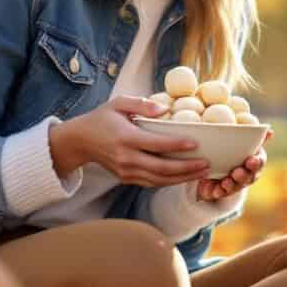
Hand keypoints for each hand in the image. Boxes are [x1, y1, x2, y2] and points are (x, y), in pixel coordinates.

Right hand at [49, 96, 210, 187]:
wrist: (80, 141)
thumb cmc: (102, 118)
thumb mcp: (118, 103)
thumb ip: (142, 104)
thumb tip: (166, 109)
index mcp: (126, 138)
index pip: (156, 144)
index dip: (177, 145)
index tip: (195, 143)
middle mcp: (126, 158)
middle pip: (161, 168)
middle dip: (186, 168)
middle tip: (207, 164)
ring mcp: (126, 171)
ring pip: (159, 180)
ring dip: (182, 178)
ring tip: (202, 173)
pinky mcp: (126, 178)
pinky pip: (152, 183)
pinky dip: (170, 182)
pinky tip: (185, 177)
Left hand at [195, 129, 271, 201]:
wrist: (210, 157)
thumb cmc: (229, 143)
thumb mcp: (238, 135)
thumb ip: (251, 132)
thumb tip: (270, 132)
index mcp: (254, 159)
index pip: (259, 162)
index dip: (256, 162)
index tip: (251, 160)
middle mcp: (247, 174)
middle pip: (249, 177)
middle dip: (243, 176)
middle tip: (237, 173)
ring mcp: (235, 184)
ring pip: (236, 187)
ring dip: (231, 185)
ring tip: (225, 182)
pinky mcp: (222, 190)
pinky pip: (221, 193)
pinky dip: (218, 192)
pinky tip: (214, 190)